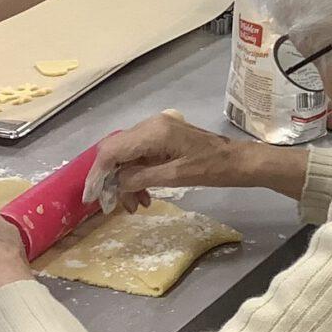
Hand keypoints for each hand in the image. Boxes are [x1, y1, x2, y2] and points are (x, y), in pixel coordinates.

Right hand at [88, 113, 260, 213]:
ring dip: (125, 181)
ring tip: (135, 205)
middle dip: (111, 179)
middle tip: (113, 205)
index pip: (112, 150)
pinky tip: (144, 195)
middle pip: (115, 151)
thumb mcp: (176, 176)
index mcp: (153, 132)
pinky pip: (140, 156)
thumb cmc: (213, 169)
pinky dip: (137, 175)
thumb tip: (116, 184)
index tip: (92, 197)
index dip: (98, 173)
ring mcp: (156, 130)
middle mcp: (150, 126)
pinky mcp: (162, 138)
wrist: (240, 161)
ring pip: (126, 156)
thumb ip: (142, 177)